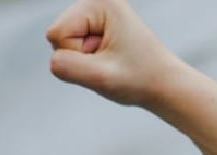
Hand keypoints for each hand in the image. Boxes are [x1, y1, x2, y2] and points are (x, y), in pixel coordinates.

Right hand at [46, 0, 183, 107]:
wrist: (163, 85)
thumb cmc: (141, 78)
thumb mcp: (101, 77)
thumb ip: (68, 67)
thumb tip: (53, 61)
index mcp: (102, 3)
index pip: (57, 33)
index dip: (77, 54)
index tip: (106, 57)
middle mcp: (98, 2)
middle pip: (58, 36)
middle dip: (79, 56)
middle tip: (108, 61)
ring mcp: (96, 15)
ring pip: (63, 44)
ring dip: (83, 61)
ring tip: (109, 62)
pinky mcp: (96, 27)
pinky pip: (71, 48)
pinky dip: (86, 61)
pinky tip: (107, 61)